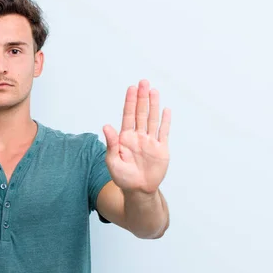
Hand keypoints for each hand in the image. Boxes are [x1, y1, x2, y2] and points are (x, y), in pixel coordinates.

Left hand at [102, 79, 170, 194]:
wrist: (138, 190)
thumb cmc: (122, 177)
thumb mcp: (112, 161)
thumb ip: (111, 143)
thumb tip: (106, 126)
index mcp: (125, 138)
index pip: (128, 116)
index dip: (130, 102)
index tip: (131, 88)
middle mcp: (138, 136)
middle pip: (141, 113)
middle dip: (142, 97)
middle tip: (143, 82)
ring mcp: (150, 141)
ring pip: (152, 119)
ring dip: (153, 105)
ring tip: (154, 90)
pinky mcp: (161, 149)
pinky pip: (164, 132)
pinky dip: (165, 121)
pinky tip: (165, 109)